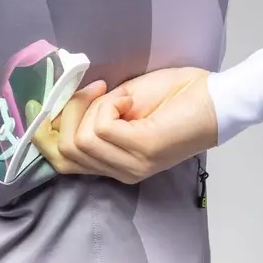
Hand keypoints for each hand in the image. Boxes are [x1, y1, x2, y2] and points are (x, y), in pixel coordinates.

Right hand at [29, 67, 218, 183]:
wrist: (217, 98)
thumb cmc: (176, 96)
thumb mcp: (122, 104)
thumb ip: (92, 115)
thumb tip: (59, 108)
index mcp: (115, 164)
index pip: (62, 163)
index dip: (45, 134)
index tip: (47, 103)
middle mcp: (120, 171)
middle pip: (64, 153)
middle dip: (67, 115)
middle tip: (91, 90)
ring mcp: (131, 165)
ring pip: (80, 140)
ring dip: (90, 108)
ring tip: (116, 95)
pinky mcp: (142, 150)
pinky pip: (102, 127)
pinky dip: (108, 104)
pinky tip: (128, 99)